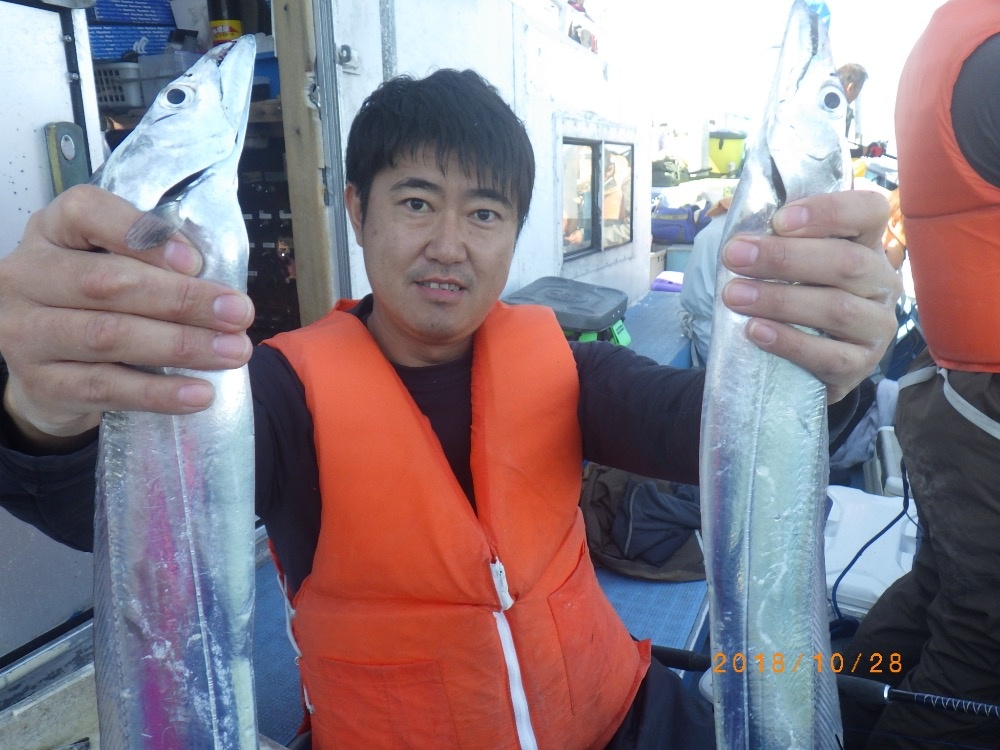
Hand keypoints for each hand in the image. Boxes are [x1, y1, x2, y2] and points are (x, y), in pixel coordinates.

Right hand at [0, 185, 254, 446]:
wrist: (45, 364)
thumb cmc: (95, 302)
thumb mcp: (112, 264)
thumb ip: (154, 263)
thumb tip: (219, 289)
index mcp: (51, 230)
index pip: (86, 212)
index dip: (141, 234)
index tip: (194, 261)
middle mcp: (27, 276)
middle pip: (108, 283)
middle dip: (184, 300)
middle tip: (239, 313)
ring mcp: (25, 331)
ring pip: (109, 337)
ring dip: (181, 346)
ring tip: (232, 352)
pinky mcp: (40, 382)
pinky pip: (106, 387)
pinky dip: (158, 392)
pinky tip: (199, 393)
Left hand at [719, 189, 900, 402]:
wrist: (803, 359)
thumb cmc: (795, 296)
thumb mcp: (793, 264)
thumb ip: (778, 244)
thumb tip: (742, 238)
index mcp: (868, 244)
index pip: (869, 212)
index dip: (827, 212)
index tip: (778, 220)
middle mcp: (881, 282)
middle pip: (846, 262)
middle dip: (784, 258)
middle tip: (735, 256)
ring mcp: (877, 326)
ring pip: (837, 309)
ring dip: (779, 300)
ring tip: (734, 295)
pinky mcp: (862, 365)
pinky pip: (829, 356)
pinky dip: (788, 342)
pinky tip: (756, 331)